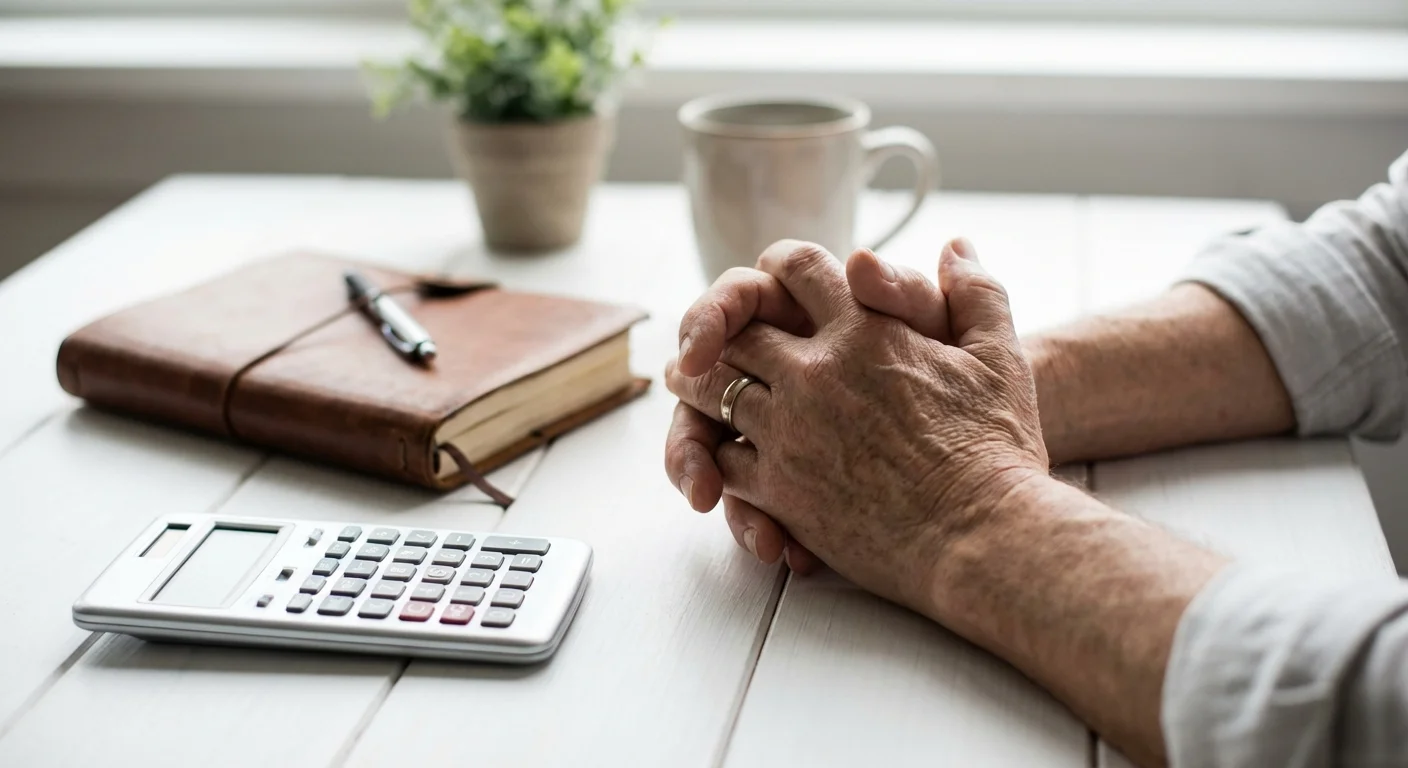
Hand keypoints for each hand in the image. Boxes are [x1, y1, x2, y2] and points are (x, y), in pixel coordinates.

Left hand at [664, 238, 1048, 612]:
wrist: (980, 533)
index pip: (797, 268)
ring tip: (689, 381)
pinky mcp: (781, 490)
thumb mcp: (1000, 356)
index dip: (778, 266)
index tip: (772, 281)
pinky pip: (723, 461)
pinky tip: (712, 454)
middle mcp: (816, 372)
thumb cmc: (997, 448)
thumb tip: (957, 247)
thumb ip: (976, 293)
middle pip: (739, 331)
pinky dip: (712, 454)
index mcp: (865, 330)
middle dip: (718, 327)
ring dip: (698, 383)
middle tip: (703, 335)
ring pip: (714, 392)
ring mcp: (790, 431)